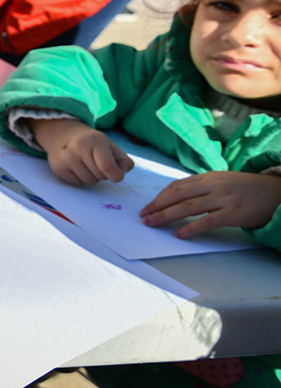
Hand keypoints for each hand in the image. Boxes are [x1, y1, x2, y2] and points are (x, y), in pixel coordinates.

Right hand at [29, 119, 133, 185]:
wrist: (64, 135)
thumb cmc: (93, 144)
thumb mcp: (111, 147)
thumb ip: (123, 161)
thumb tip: (119, 174)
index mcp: (95, 139)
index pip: (107, 167)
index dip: (116, 175)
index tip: (116, 175)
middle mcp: (78, 147)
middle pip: (100, 176)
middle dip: (102, 174)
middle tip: (97, 163)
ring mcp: (66, 157)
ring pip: (88, 182)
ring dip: (91, 177)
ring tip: (86, 164)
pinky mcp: (57, 167)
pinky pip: (77, 183)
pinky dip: (80, 179)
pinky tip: (76, 167)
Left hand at [141, 171, 280, 238]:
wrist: (275, 192)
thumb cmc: (246, 189)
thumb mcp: (222, 181)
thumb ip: (202, 186)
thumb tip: (177, 197)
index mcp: (208, 177)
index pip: (177, 185)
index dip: (160, 196)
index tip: (147, 206)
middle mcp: (213, 185)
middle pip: (178, 194)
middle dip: (157, 205)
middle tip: (143, 216)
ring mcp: (223, 198)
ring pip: (188, 206)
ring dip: (167, 215)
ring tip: (152, 223)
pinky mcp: (234, 212)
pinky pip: (208, 221)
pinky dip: (191, 228)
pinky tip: (179, 234)